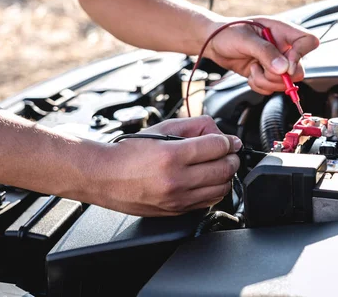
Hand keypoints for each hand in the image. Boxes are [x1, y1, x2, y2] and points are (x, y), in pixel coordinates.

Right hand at [91, 116, 241, 216]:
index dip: (229, 141)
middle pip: (224, 169)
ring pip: (221, 189)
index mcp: (172, 154)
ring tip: (219, 166)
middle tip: (229, 153)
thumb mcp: (163, 129)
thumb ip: (196, 126)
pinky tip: (208, 181)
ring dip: (226, 176)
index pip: (218, 147)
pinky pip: (208, 202)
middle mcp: (176, 179)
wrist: (105, 176)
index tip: (230, 141)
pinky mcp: (176, 211)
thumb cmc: (131, 151)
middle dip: (232, 158)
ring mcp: (177, 199)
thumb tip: (223, 134)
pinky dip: (214, 190)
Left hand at [204, 16, 318, 94]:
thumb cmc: (228, 32)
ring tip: (252, 68)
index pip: (308, 41)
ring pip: (285, 83)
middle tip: (261, 68)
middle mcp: (283, 48)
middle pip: (298, 70)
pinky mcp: (267, 74)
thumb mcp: (245, 39)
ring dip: (265, 81)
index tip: (285, 65)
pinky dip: (259, 85)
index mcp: (282, 31)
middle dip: (278, 76)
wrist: (214, 43)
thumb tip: (283, 69)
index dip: (300, 56)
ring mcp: (276, 63)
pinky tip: (250, 73)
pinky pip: (272, 88)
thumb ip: (265, 52)